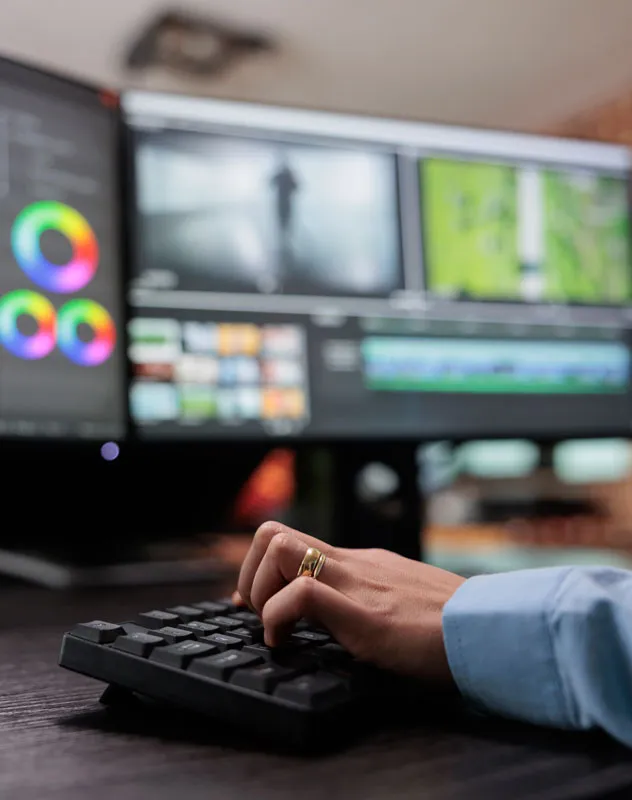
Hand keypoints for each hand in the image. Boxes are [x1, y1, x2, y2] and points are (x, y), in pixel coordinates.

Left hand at [235, 521, 465, 682]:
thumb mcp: (404, 603)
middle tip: (257, 612)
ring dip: (261, 590)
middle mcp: (354, 564)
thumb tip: (347, 619)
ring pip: (279, 548)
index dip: (261, 568)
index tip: (257, 603)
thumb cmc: (454, 626)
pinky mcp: (366, 615)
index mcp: (363, 563)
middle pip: (274, 533)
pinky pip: (303, 595)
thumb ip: (375, 600)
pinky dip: (278, 617)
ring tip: (276, 629)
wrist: (494, 631)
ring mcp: (358, 584)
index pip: (294, 539)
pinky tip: (288, 645)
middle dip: (250, 573)